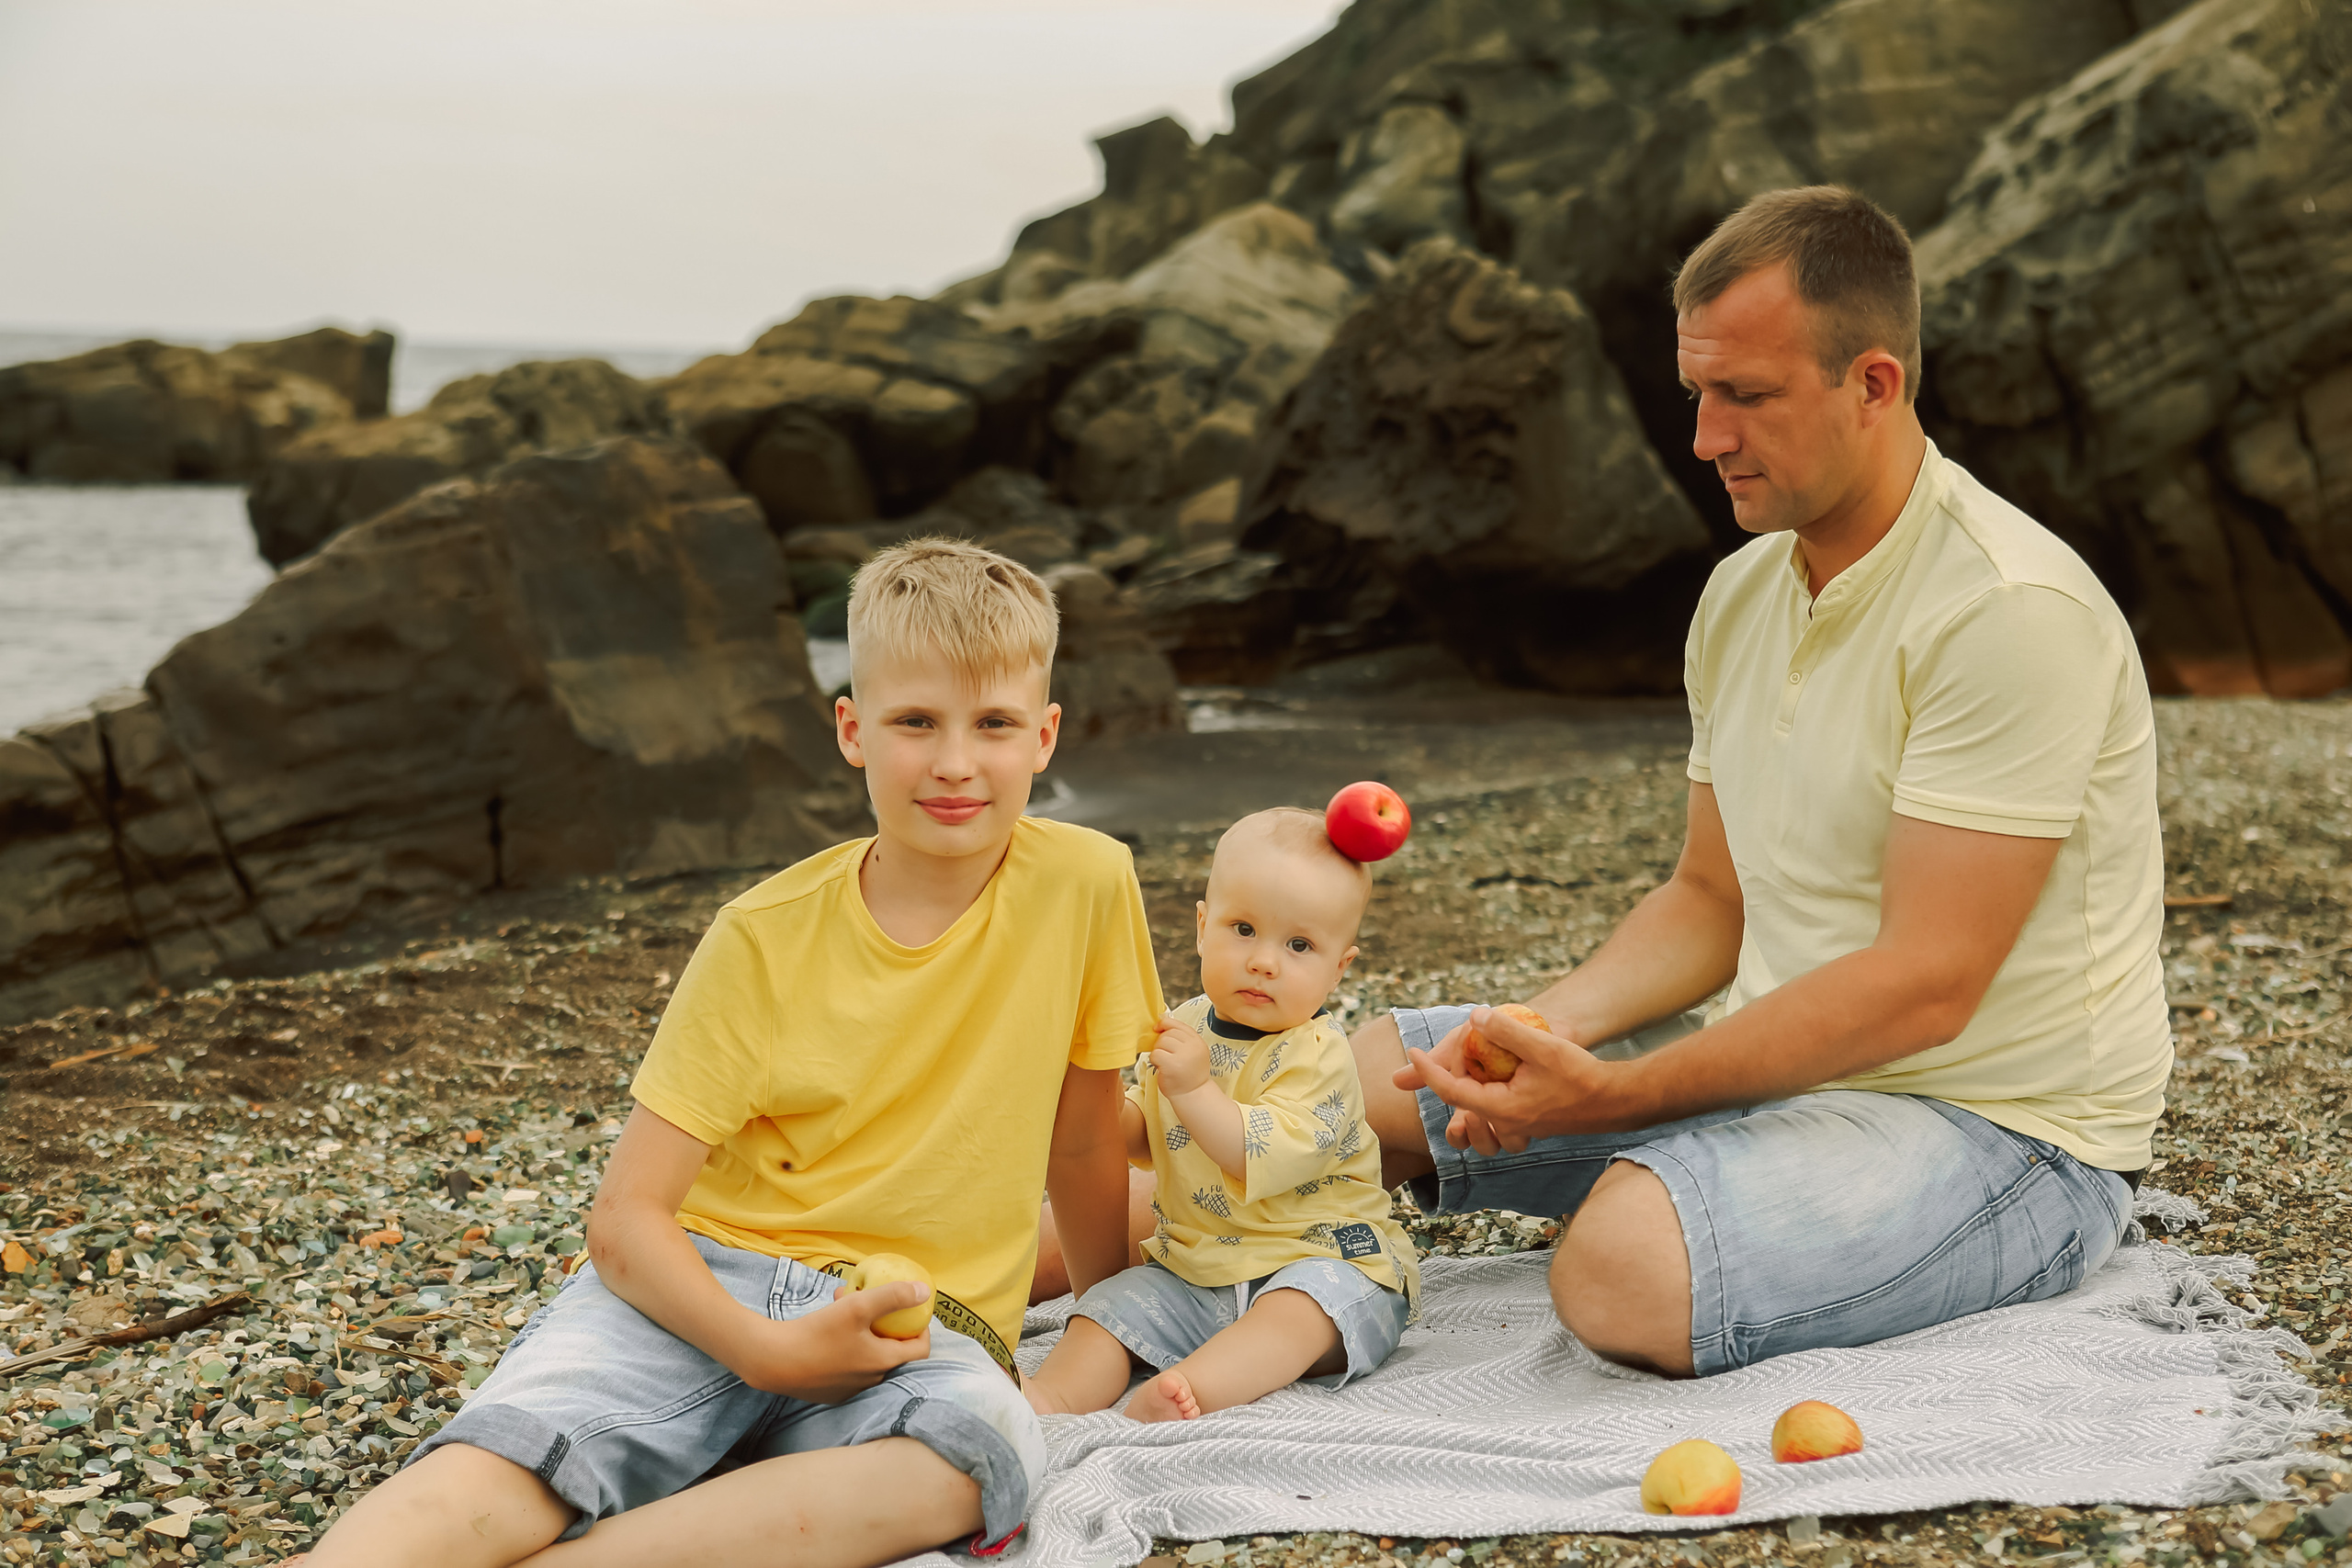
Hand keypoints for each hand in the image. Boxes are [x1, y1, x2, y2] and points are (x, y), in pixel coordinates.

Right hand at [732, 1282, 931, 1402]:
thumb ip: (893, 1297)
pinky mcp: (829, 1390)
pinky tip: (827, 1326)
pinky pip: (847, 1363)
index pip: (919, 1350)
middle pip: (891, 1350)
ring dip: (863, 1329)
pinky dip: (846, 1343)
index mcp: (882, 1363)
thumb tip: (925, 1292)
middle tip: (873, 1300)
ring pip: (867, 1353)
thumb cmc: (817, 1333)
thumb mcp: (857, 1307)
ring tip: (842, 1301)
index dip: (921, 1328)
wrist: (772, 1361)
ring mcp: (849, 1388)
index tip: (912, 1310)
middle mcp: (870, 1381)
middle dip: (886, 1322)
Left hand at [1150, 1015, 1212, 1095]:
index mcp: (1198, 1041)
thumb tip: (1161, 1019)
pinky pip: (1155, 1054)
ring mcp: (1183, 1056)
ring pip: (1160, 1042)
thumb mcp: (1191, 1052)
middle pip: (1168, 1033)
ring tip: (1165, 1062)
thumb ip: (1181, 1037)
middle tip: (1165, 1055)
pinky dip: (1154, 1060)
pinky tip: (1161, 1067)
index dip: (1165, 1024)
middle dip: (1162, 1042)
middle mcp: (1193, 1047)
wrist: (1192, 1094)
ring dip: (1158, 1051)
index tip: (1157, 1028)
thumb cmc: (1188, 1072)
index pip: (1179, 1025)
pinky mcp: (1171, 1065)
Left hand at [1400, 1005, 1626, 1153]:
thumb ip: (1507, 1030)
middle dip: (1445, 1077)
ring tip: (1463, 1064)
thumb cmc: (1581, 1076)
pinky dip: (1485, 1095)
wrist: (1616, 1101)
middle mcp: (1505, 1124)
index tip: (1413, 1052)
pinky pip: (1496, 1113)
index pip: (1450, 1091)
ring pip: (1477, 1113)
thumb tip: (1475, 1017)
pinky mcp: (1529, 1122)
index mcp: (1501, 1109)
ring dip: (1465, 1091)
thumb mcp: (1542, 1046)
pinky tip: (1495, 1073)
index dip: (1427, 1071)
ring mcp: (1518, 1127)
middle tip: (1438, 1051)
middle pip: (1459, 1103)